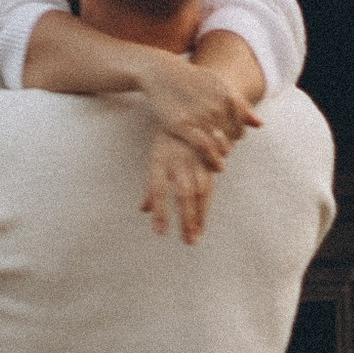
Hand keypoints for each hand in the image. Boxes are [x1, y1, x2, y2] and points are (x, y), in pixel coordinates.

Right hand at [131, 49, 258, 169]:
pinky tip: (215, 165)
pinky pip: (205, 147)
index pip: (241, 126)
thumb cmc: (193, 80)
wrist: (163, 74)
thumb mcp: (219, 85)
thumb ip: (241, 105)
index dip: (237, 135)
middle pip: (233, 137)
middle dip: (230, 145)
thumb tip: (260, 125)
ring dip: (223, 155)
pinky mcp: (183, 125)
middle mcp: (216, 107)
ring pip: (222, 145)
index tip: (230, 139)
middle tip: (223, 151)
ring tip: (220, 161)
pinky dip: (213, 159)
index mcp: (228, 96)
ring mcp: (200, 116)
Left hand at [142, 128, 216, 244]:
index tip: (161, 231)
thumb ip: (152, 187)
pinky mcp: (209, 162)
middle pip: (183, 194)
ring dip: (197, 217)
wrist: (196, 111)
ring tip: (194, 237)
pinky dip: (205, 208)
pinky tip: (202, 223)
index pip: (158, 188)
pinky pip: (209, 188)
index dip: (160, 209)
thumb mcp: (157, 157)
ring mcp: (196, 161)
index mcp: (160, 159)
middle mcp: (179, 161)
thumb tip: (144, 209)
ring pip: (199, 193)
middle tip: (186, 241)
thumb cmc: (170, 139)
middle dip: (185, 219)